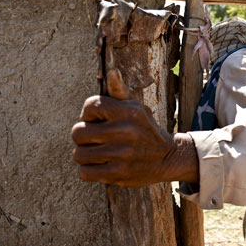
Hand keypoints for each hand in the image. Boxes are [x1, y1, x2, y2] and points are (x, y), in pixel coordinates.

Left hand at [71, 69, 197, 186]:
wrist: (168, 157)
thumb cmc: (145, 130)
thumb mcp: (137, 108)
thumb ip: (120, 92)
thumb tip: (112, 71)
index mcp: (128, 111)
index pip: (89, 107)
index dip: (88, 115)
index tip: (97, 121)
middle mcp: (125, 131)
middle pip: (77, 132)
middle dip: (82, 137)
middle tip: (93, 140)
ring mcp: (122, 154)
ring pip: (79, 154)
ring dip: (85, 155)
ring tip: (97, 154)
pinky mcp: (119, 174)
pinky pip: (85, 173)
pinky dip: (88, 171)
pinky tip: (99, 166)